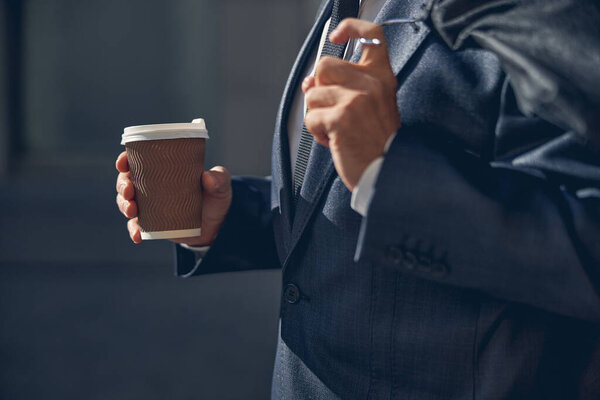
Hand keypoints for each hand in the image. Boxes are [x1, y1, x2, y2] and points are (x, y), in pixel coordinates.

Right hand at [115, 151, 231, 245]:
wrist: (217, 225)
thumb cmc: (216, 198)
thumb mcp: (221, 185)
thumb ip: (219, 178)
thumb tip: (208, 177)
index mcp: (163, 170)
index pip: (138, 161)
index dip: (125, 160)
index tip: (123, 163)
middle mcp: (151, 186)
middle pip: (127, 181)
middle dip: (122, 184)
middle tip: (129, 189)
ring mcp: (149, 206)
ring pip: (126, 202)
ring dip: (124, 205)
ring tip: (132, 210)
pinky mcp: (151, 224)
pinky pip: (136, 227)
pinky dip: (133, 230)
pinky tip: (137, 235)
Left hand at [303, 18, 400, 190]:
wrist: (386, 172)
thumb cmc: (378, 143)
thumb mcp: (370, 107)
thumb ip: (345, 87)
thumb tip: (310, 82)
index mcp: (382, 78)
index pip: (372, 35)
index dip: (351, 28)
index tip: (338, 36)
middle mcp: (371, 84)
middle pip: (324, 66)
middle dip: (320, 89)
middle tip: (333, 109)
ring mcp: (355, 100)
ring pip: (313, 94)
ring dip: (318, 115)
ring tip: (337, 130)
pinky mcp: (340, 118)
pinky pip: (310, 117)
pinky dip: (317, 132)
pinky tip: (334, 140)